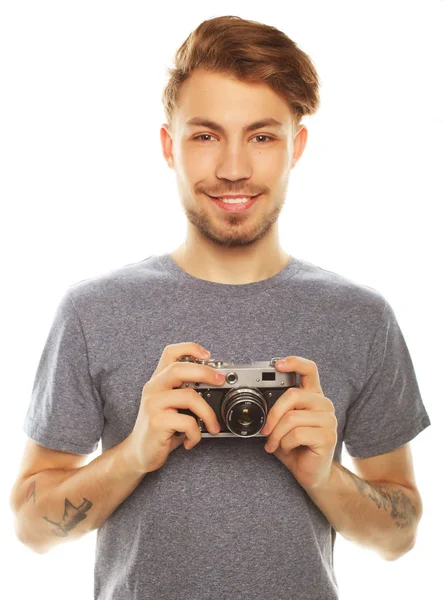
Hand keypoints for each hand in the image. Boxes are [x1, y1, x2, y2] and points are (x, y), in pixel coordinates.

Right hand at [123, 342, 223, 474]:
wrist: (139, 453)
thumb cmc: (160, 428)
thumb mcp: (171, 405)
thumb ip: (185, 391)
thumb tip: (217, 383)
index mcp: (158, 380)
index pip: (170, 353)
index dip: (190, 348)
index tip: (207, 355)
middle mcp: (153, 388)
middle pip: (179, 369)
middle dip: (205, 372)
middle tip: (221, 381)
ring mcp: (153, 404)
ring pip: (189, 396)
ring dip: (208, 413)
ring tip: (212, 426)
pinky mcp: (156, 422)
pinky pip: (188, 422)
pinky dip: (196, 434)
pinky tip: (191, 440)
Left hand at [262, 356, 336, 490]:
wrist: (312, 474)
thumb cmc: (296, 447)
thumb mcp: (283, 424)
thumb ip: (277, 409)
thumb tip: (258, 401)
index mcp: (313, 396)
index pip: (309, 370)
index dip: (294, 363)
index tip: (277, 364)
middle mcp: (324, 404)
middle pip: (293, 394)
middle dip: (273, 414)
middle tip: (265, 430)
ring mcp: (329, 420)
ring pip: (291, 418)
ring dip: (276, 435)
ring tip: (276, 444)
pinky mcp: (328, 436)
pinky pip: (296, 434)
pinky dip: (284, 444)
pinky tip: (287, 449)